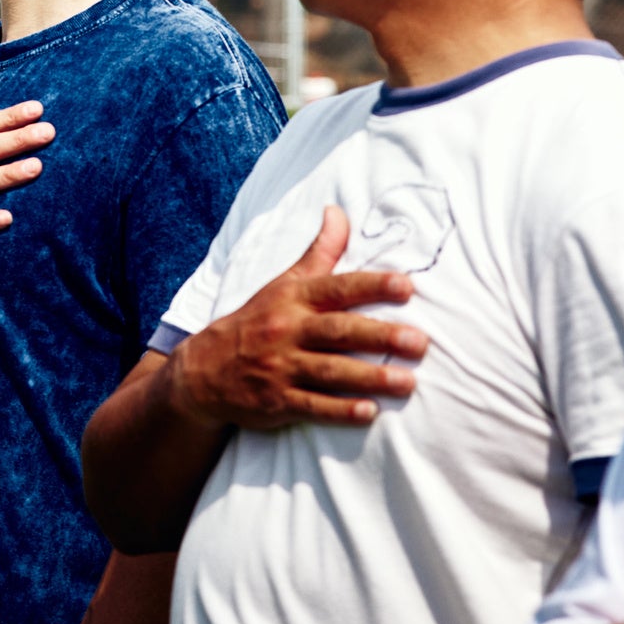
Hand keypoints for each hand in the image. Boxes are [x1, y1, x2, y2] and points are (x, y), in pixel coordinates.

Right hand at [167, 206, 428, 428]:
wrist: (203, 370)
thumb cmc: (256, 321)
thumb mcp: (283, 284)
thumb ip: (319, 253)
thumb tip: (337, 211)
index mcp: (292, 299)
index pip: (336, 288)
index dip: (371, 286)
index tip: (406, 287)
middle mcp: (286, 331)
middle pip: (338, 331)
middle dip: (379, 336)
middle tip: (419, 342)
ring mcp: (280, 367)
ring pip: (330, 371)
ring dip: (370, 377)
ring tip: (408, 382)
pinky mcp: (277, 401)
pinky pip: (312, 406)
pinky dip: (340, 410)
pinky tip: (369, 412)